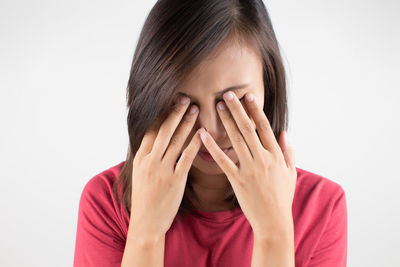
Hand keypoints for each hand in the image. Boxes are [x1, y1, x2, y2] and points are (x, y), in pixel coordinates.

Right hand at [129, 96, 201, 237]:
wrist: (146, 223)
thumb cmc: (145, 199)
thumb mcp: (140, 175)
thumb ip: (147, 157)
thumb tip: (154, 142)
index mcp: (141, 158)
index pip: (151, 130)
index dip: (162, 114)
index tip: (170, 102)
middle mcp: (150, 161)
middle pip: (164, 131)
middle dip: (175, 113)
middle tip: (185, 98)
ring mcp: (162, 170)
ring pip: (176, 140)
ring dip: (186, 123)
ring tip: (196, 109)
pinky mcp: (175, 180)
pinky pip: (186, 157)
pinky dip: (194, 143)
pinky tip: (202, 133)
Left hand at [198, 91, 296, 239]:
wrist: (273, 221)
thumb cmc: (282, 197)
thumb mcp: (291, 172)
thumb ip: (288, 151)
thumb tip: (284, 132)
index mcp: (276, 155)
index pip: (264, 127)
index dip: (255, 110)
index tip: (247, 96)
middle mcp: (263, 158)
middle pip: (248, 129)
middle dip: (237, 110)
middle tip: (226, 94)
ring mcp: (249, 169)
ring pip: (235, 140)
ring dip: (225, 121)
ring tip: (216, 106)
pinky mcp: (237, 180)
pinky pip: (223, 160)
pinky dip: (212, 146)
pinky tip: (203, 134)